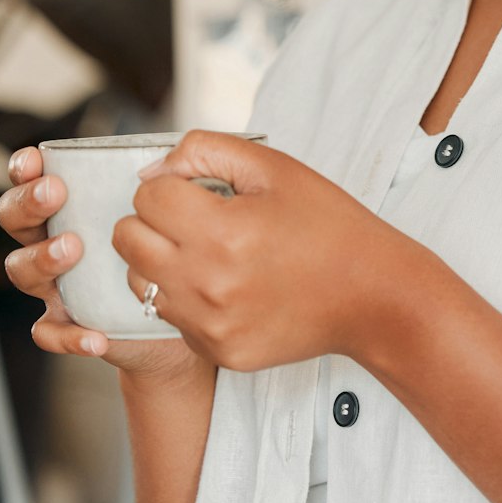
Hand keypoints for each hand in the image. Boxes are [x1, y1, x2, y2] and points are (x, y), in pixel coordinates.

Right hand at [0, 146, 202, 381]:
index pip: (33, 180)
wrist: (182, 314)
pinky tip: (96, 335)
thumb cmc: (173, 247)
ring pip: (22, 270)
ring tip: (72, 250)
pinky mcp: (68, 324)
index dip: (25, 169)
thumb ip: (163, 182)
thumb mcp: (169, 210)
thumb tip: (168, 161)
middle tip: (55, 194)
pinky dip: (67, 335)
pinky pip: (48, 332)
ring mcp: (55, 284)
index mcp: (73, 207)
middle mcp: (53, 241)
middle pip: (15, 220)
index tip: (35, 161)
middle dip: (27, 204)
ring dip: (41, 258)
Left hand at [112, 130, 407, 372]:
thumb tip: (153, 170)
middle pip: (128, 241)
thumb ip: (206, 151)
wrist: (373, 295)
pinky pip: (172, 319)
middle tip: (196, 221)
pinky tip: (232, 289)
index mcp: (221, 230)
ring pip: (141, 283)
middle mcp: (206, 282)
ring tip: (213, 256)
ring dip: (165, 263)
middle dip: (153, 222)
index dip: (171, 186)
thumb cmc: (328, 225)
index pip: (146, 197)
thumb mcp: (276, 168)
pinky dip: (190, 300)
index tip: (200, 192)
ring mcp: (209, 324)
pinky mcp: (217, 351)